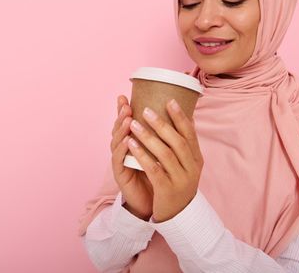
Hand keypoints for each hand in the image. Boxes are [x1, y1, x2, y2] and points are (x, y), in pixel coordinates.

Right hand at [110, 95, 152, 219]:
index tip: (124, 96)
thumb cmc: (159, 174)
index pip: (126, 121)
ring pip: (117, 142)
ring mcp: (121, 161)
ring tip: (128, 119)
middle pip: (119, 128)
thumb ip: (163, 136)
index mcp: (133, 141)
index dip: (123, 109)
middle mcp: (125, 148)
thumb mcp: (161, 152)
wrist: (156, 202)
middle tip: (126, 105)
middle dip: (121, 115)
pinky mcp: (121, 174)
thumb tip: (181, 116)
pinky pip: (120, 159)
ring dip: (121, 129)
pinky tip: (127, 140)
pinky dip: (123, 149)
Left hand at [127, 99, 202, 222]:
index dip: (180, 117)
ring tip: (133, 123)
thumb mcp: (186, 165)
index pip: (190, 134)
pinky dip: (142, 155)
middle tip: (145, 109)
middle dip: (161, 123)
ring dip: (148, 136)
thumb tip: (185, 117)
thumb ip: (184, 146)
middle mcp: (191, 168)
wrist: (178, 216)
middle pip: (177, 141)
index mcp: (196, 159)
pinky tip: (131, 144)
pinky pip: (153, 169)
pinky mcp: (166, 190)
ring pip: (164, 153)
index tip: (170, 100)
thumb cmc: (178, 184)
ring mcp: (180, 179)